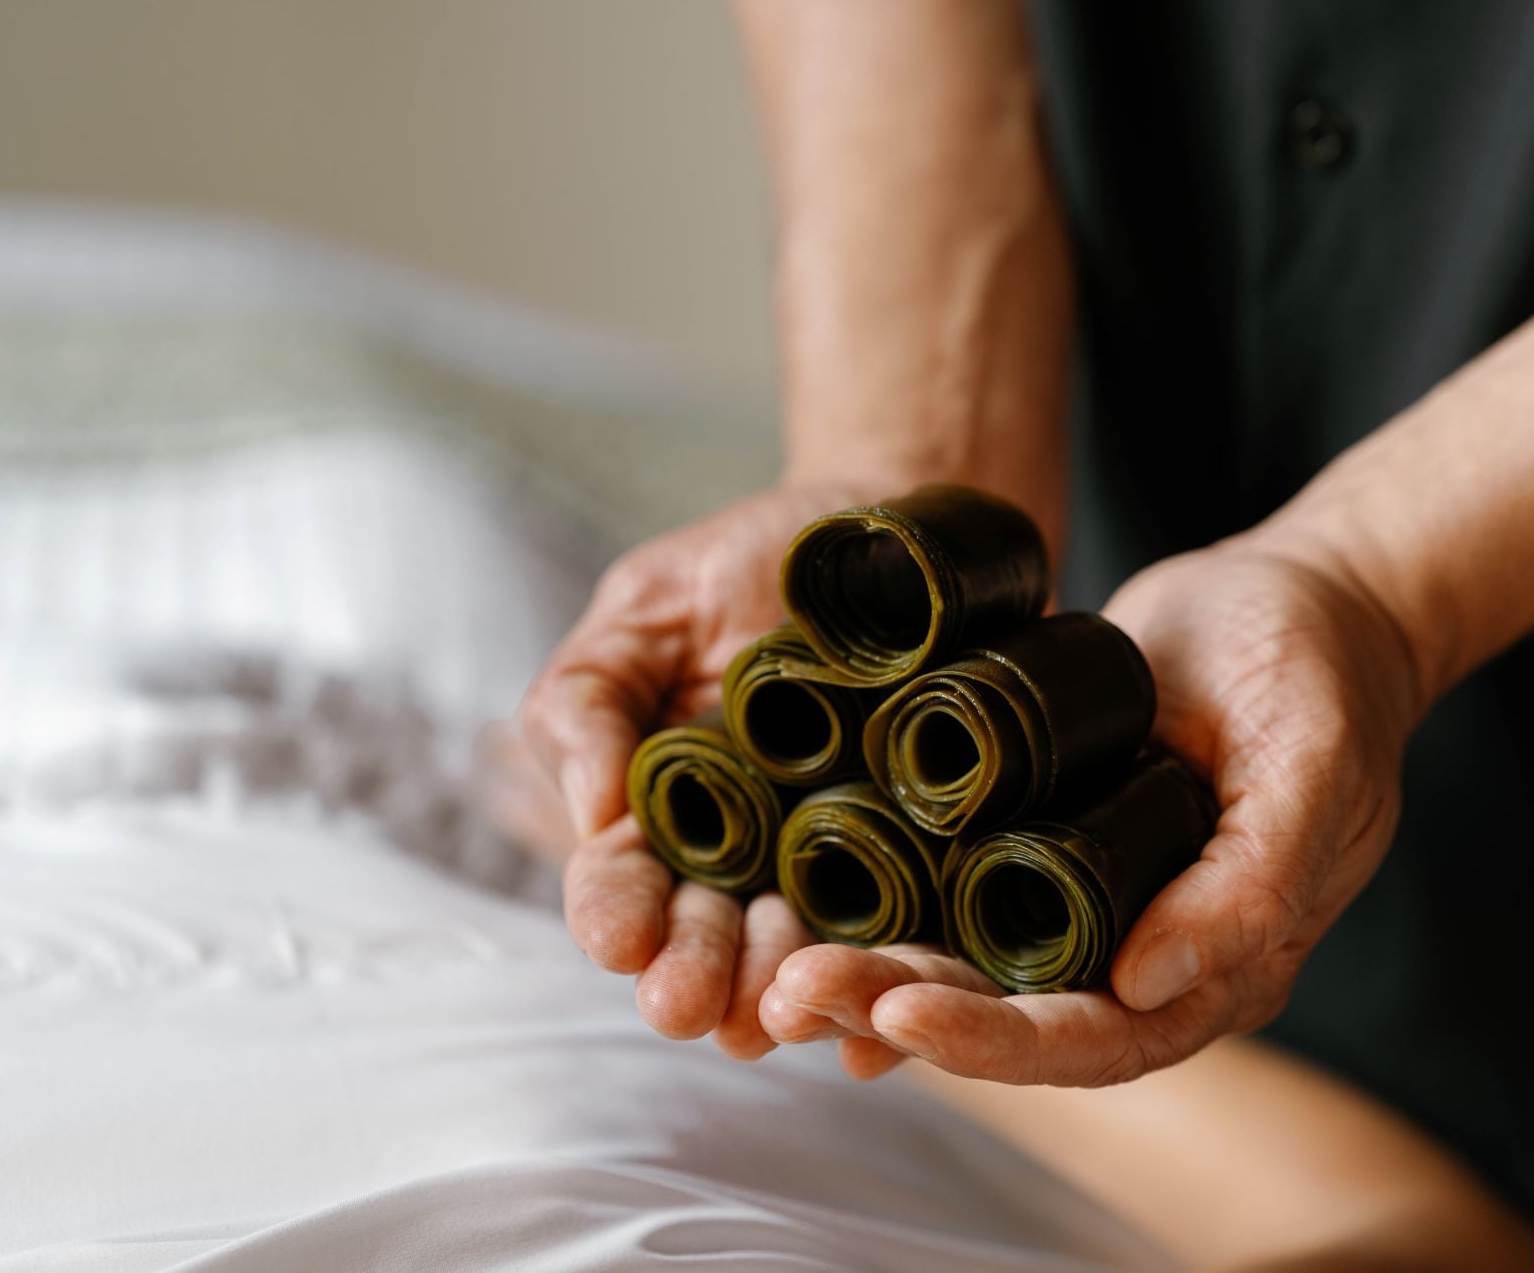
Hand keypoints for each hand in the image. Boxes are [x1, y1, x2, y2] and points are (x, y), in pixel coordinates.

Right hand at [522, 479, 880, 1054]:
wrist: (901, 520)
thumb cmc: (759, 558)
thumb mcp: (652, 604)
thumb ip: (590, 695)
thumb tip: (594, 813)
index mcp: (666, 813)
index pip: (625, 881)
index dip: (615, 915)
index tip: (619, 941)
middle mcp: (752, 861)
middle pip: (714, 937)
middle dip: (696, 974)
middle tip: (689, 1005)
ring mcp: (849, 868)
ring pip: (812, 953)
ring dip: (788, 988)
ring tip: (776, 1012)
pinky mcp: (943, 864)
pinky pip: (924, 935)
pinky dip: (902, 979)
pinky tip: (883, 1012)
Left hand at [758, 539, 1423, 1084]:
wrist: (1304, 595)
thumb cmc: (1321, 674)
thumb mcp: (1311, 764)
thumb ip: (1253, 883)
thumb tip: (1145, 985)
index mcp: (1221, 962)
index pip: (1098, 1038)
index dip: (994, 1040)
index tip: (897, 1010)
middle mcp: (1144, 955)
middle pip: (1012, 1021)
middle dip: (899, 1013)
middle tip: (795, 990)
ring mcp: (1085, 900)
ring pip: (968, 971)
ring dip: (872, 978)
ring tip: (778, 972)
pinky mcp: (1038, 840)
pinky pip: (953, 899)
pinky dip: (881, 915)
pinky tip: (799, 919)